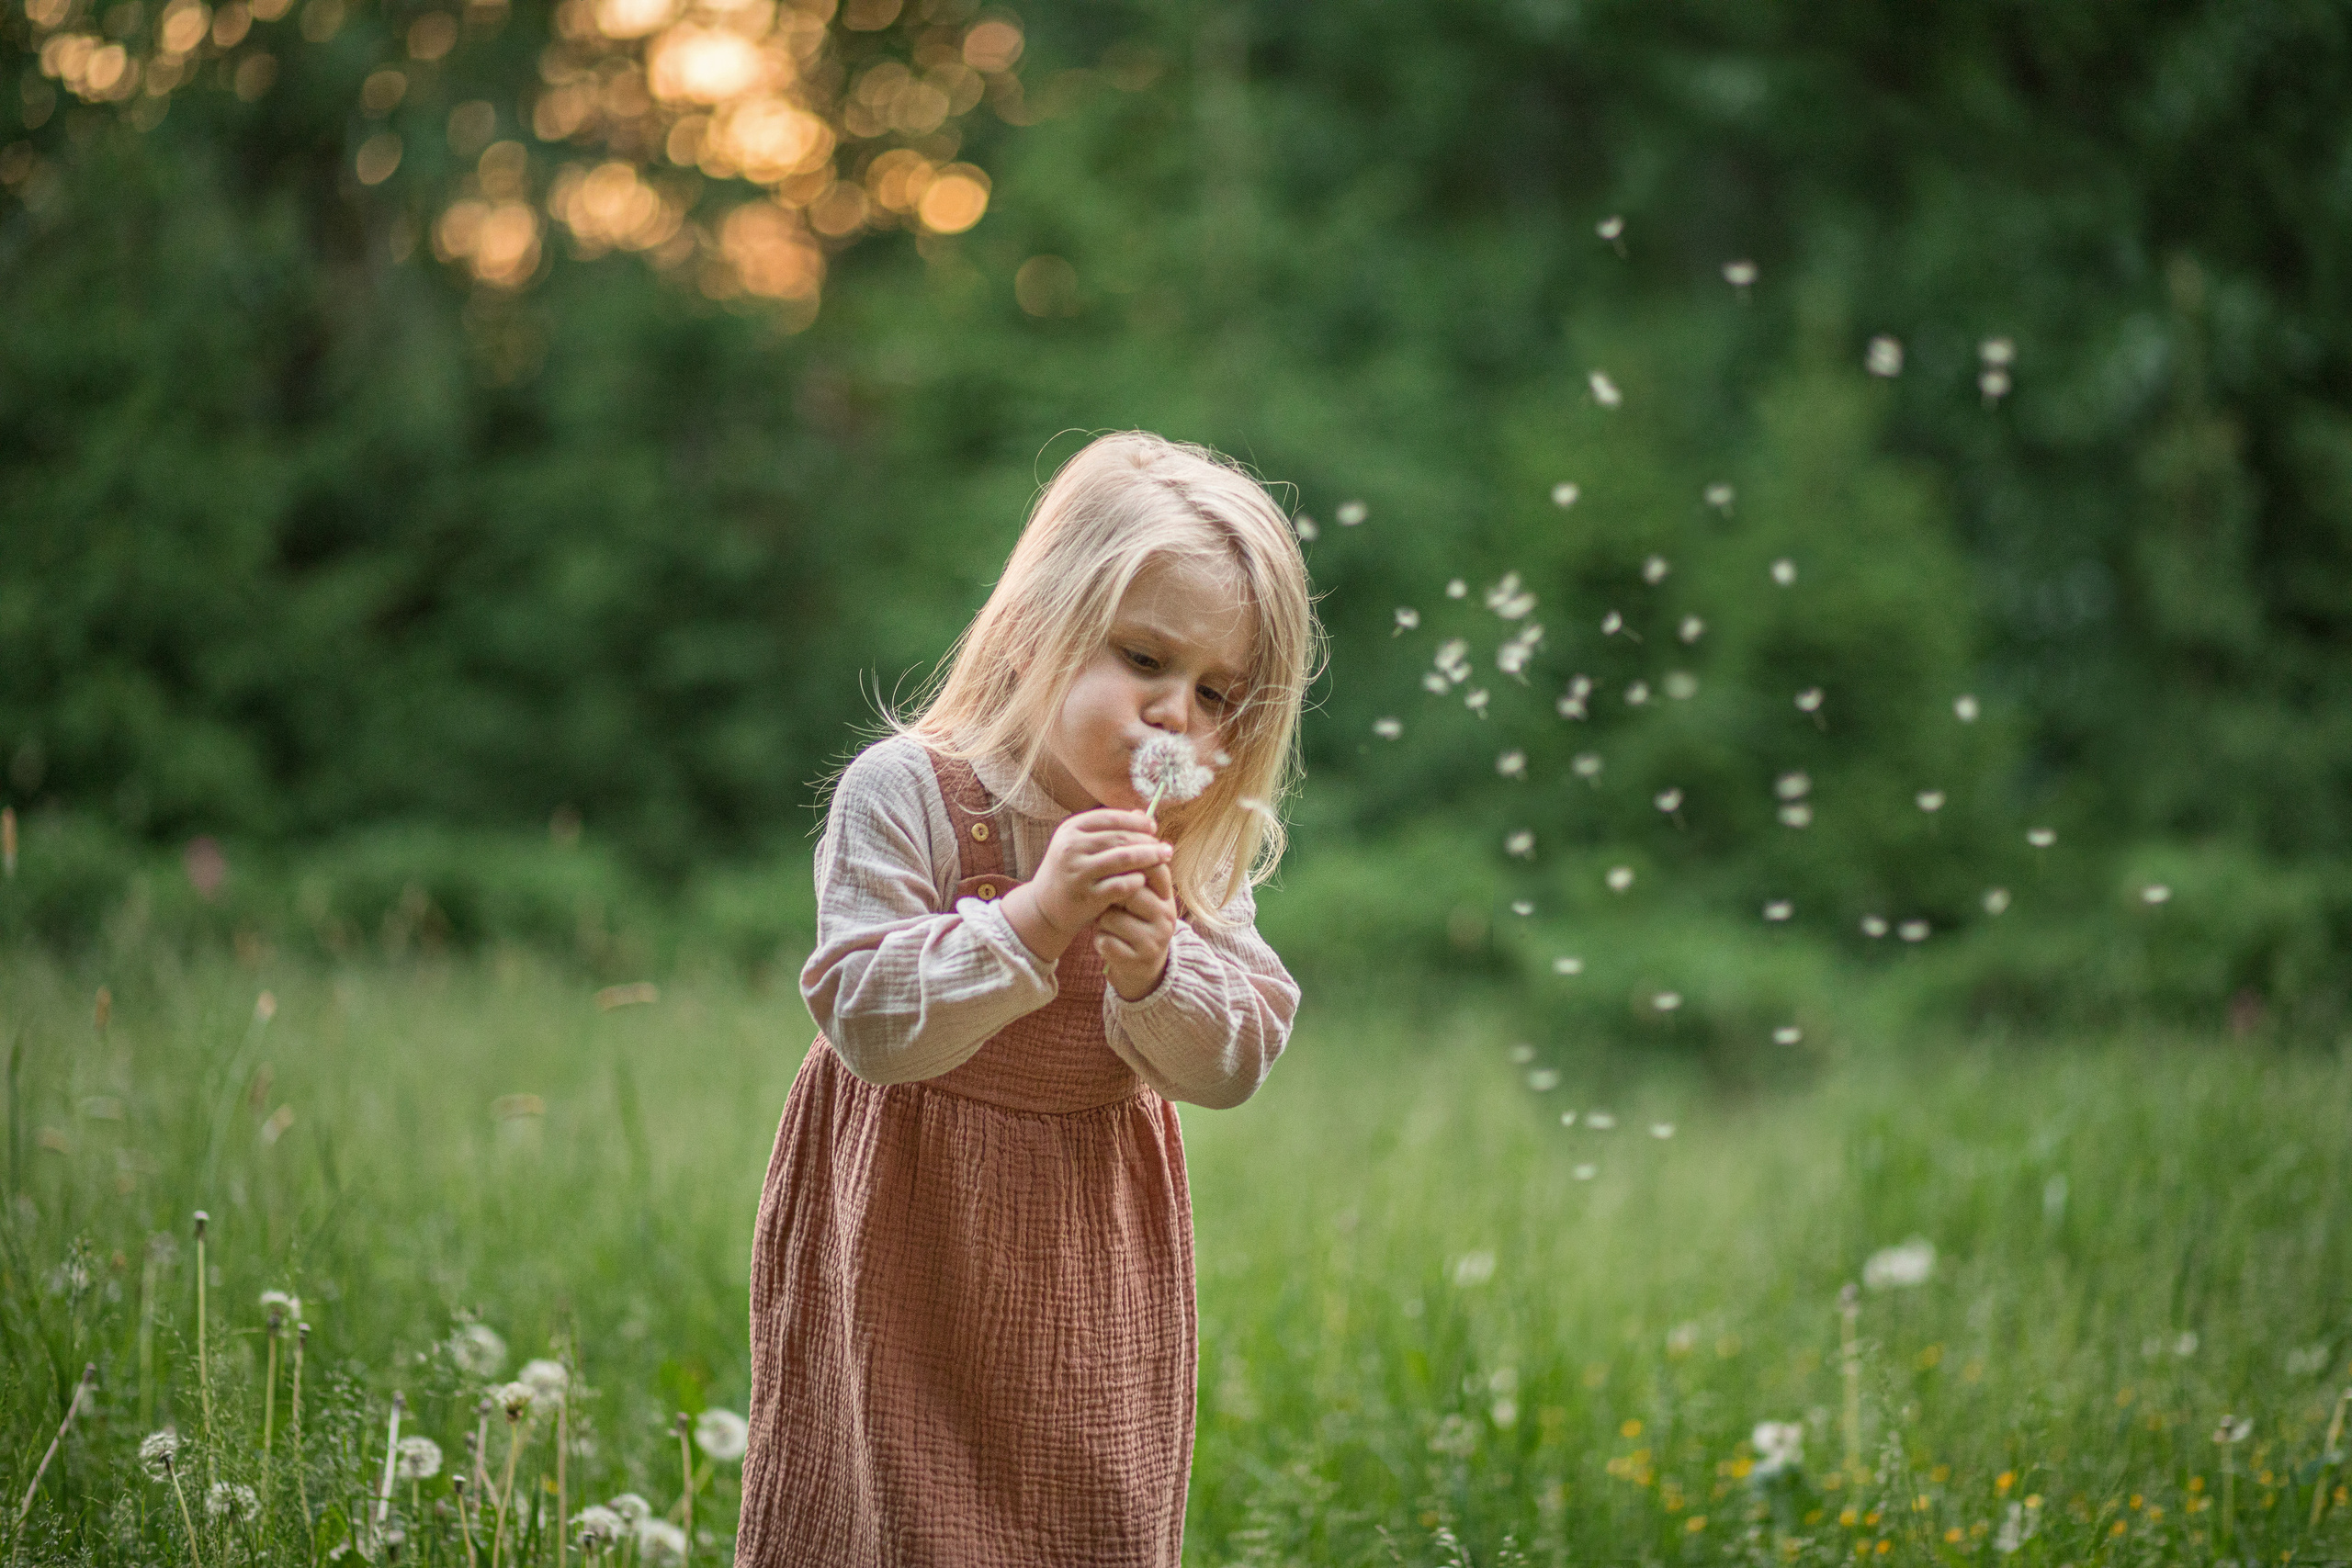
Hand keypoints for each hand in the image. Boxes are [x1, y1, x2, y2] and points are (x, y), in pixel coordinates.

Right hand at [1000, 809, 1169, 962]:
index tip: (1153, 828)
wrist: (1045, 907)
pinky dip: (1136, 881)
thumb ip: (1109, 830)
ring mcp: (1077, 872)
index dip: (1136, 822)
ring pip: (1123, 859)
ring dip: (1149, 858)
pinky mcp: (1086, 896)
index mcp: (1070, 830)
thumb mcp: (1081, 846)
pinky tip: (1144, 880)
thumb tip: (1142, 814)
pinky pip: (1120, 885)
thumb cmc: (1071, 872)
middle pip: (1120, 838)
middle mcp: (1071, 848)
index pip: (1110, 818)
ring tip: (1164, 859)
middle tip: (1165, 847)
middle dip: (1147, 841)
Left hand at [1096, 859, 1177, 1000]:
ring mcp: (1153, 941)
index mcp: (1166, 898)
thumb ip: (1135, 871)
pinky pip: (1106, 941)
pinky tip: (1105, 939)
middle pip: (1127, 891)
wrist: (1144, 966)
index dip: (1128, 865)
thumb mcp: (1142, 897)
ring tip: (1106, 923)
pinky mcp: (1137, 960)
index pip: (1153, 869)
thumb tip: (1124, 827)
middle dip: (1109, 894)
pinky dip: (1099, 939)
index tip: (1111, 868)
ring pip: (1111, 918)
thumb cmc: (1136, 921)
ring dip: (1101, 920)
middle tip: (1105, 900)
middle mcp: (1166, 918)